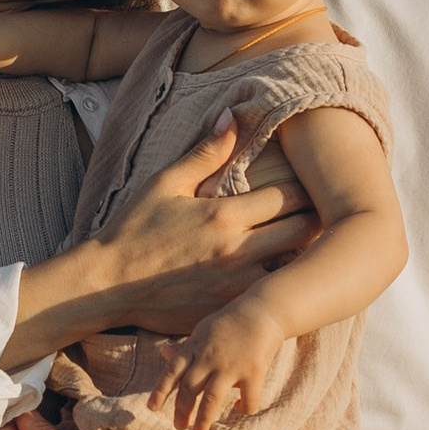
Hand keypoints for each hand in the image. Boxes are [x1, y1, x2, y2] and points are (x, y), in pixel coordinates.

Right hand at [95, 120, 316, 333]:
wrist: (105, 285)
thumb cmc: (134, 230)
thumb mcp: (165, 183)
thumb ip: (206, 152)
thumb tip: (234, 115)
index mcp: (224, 216)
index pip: (289, 196)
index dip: (307, 188)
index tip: (315, 184)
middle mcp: (237, 252)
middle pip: (303, 232)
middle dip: (316, 219)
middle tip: (323, 213)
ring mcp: (236, 288)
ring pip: (294, 269)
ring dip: (304, 256)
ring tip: (311, 246)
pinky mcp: (230, 314)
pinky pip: (271, 300)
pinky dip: (282, 288)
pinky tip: (283, 280)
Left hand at [159, 299, 289, 429]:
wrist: (262, 311)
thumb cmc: (229, 324)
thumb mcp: (203, 332)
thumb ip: (185, 347)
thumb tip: (162, 353)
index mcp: (195, 348)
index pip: (172, 371)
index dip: (160, 390)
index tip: (151, 408)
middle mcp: (210, 358)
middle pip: (190, 389)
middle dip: (182, 411)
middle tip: (179, 427)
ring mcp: (231, 366)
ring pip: (212, 399)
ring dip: (203, 419)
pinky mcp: (254, 371)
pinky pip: (247, 399)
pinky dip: (243, 409)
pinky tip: (238, 409)